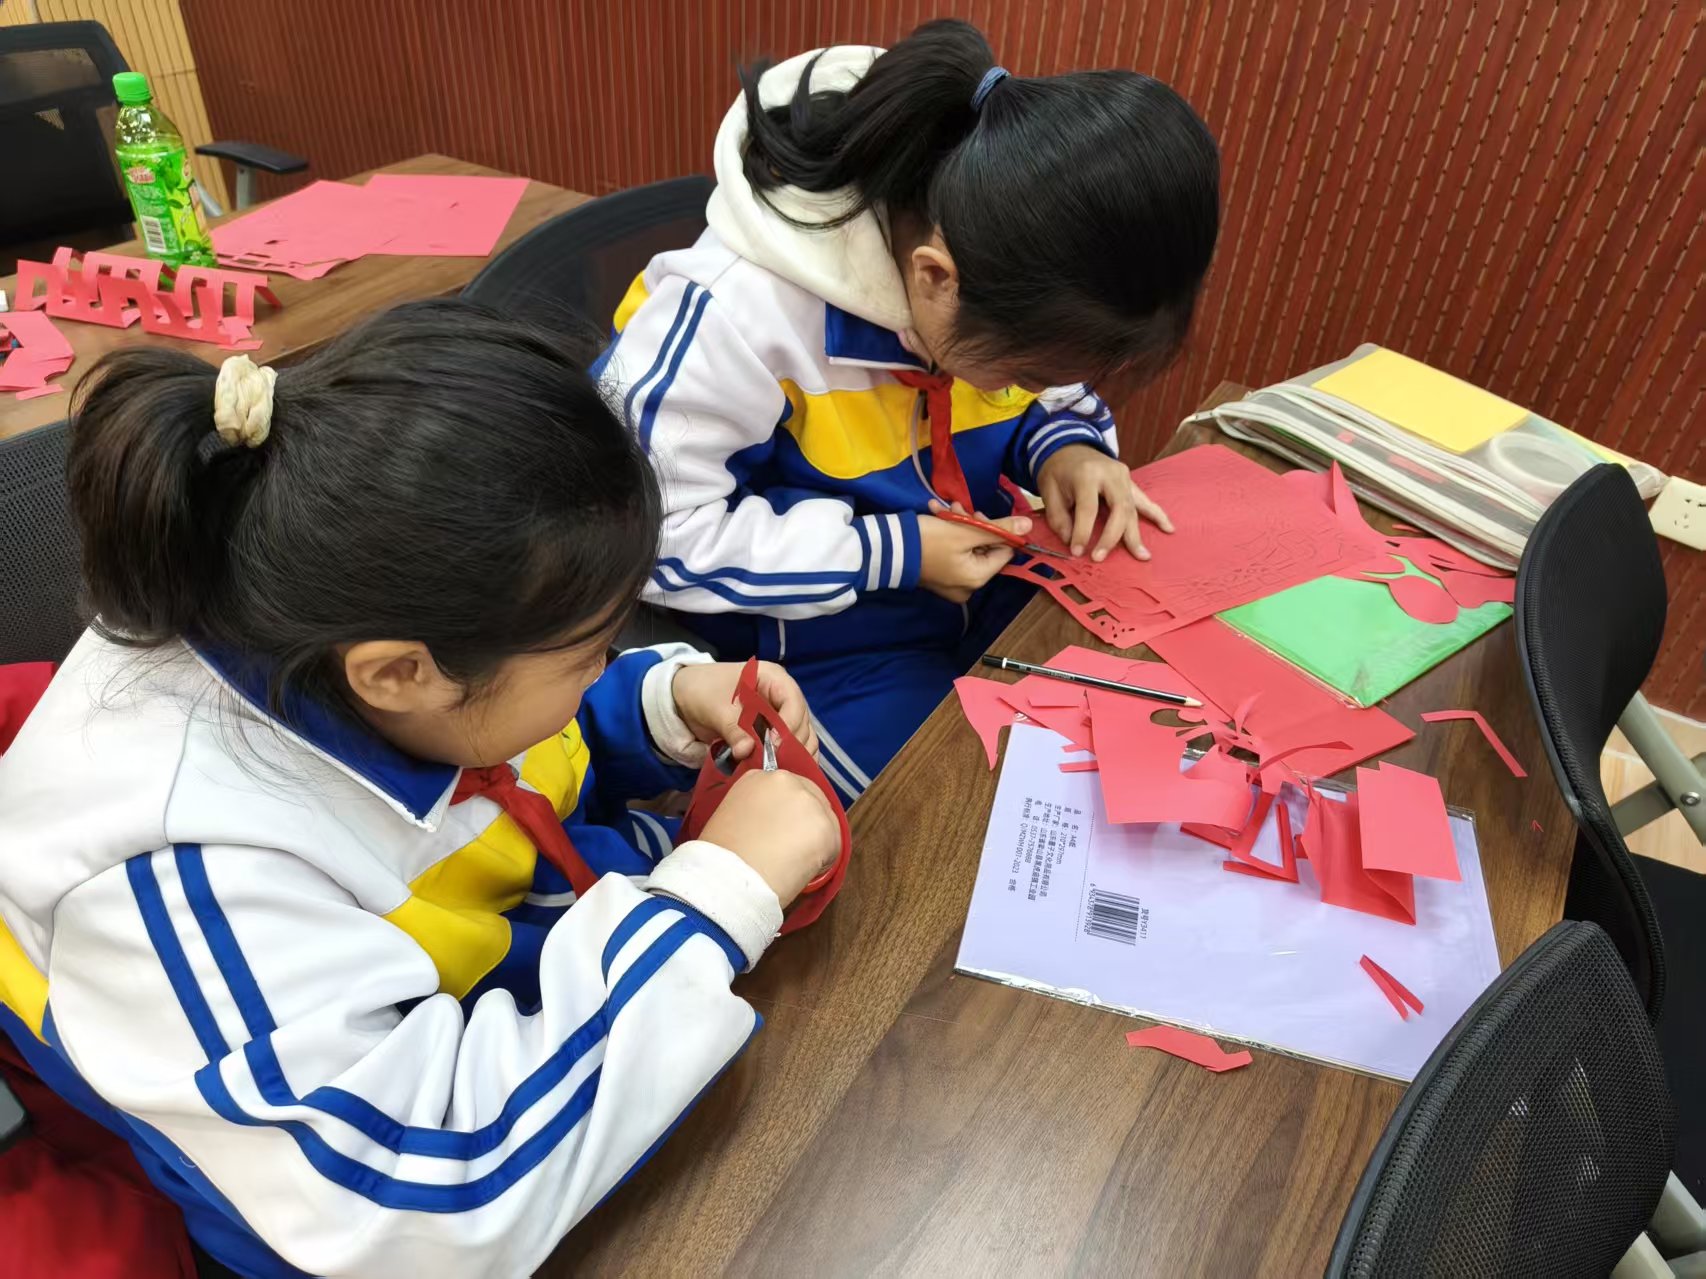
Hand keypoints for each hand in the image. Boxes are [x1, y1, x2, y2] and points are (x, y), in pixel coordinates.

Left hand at [672, 661, 817, 760]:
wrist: (685, 697)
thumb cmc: (703, 691)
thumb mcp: (715, 708)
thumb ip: (733, 729)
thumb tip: (747, 751)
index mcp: (773, 679)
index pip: (793, 702)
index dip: (787, 725)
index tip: (773, 746)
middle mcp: (784, 697)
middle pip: (801, 723)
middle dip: (790, 745)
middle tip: (772, 765)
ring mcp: (782, 717)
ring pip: (802, 739)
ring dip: (792, 757)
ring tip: (774, 772)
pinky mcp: (775, 735)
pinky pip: (791, 750)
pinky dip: (788, 762)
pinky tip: (776, 773)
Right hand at [701, 770, 839, 904]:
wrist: (727, 879)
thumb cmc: (720, 857)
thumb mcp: (732, 817)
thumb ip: (757, 810)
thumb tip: (775, 823)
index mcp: (759, 777)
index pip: (789, 789)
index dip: (787, 813)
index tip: (780, 831)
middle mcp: (786, 780)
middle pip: (811, 800)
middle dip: (805, 824)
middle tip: (790, 850)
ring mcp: (809, 802)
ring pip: (825, 823)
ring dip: (815, 842)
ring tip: (792, 864)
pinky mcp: (826, 827)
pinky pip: (834, 846)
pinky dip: (823, 862)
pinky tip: (801, 871)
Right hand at [918, 504, 1032, 603]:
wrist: (886, 549)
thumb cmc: (930, 540)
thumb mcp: (966, 530)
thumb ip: (1000, 528)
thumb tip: (1029, 526)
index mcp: (977, 579)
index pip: (1003, 552)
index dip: (994, 530)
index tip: (976, 513)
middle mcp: (967, 587)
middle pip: (984, 550)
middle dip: (972, 524)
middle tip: (957, 508)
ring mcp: (951, 584)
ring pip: (967, 549)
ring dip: (958, 525)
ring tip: (942, 509)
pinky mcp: (938, 577)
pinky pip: (952, 555)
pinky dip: (947, 535)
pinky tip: (936, 517)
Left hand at [1036, 444, 1173, 560]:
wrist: (1069, 446)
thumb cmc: (1058, 470)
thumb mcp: (1048, 490)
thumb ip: (1058, 517)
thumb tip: (1071, 541)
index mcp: (1087, 474)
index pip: (1089, 508)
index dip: (1083, 532)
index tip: (1077, 552)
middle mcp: (1110, 474)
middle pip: (1118, 509)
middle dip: (1111, 537)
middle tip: (1101, 558)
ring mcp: (1124, 477)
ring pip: (1133, 508)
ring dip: (1136, 534)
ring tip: (1143, 556)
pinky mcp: (1130, 481)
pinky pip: (1145, 500)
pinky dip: (1157, 515)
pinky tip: (1168, 528)